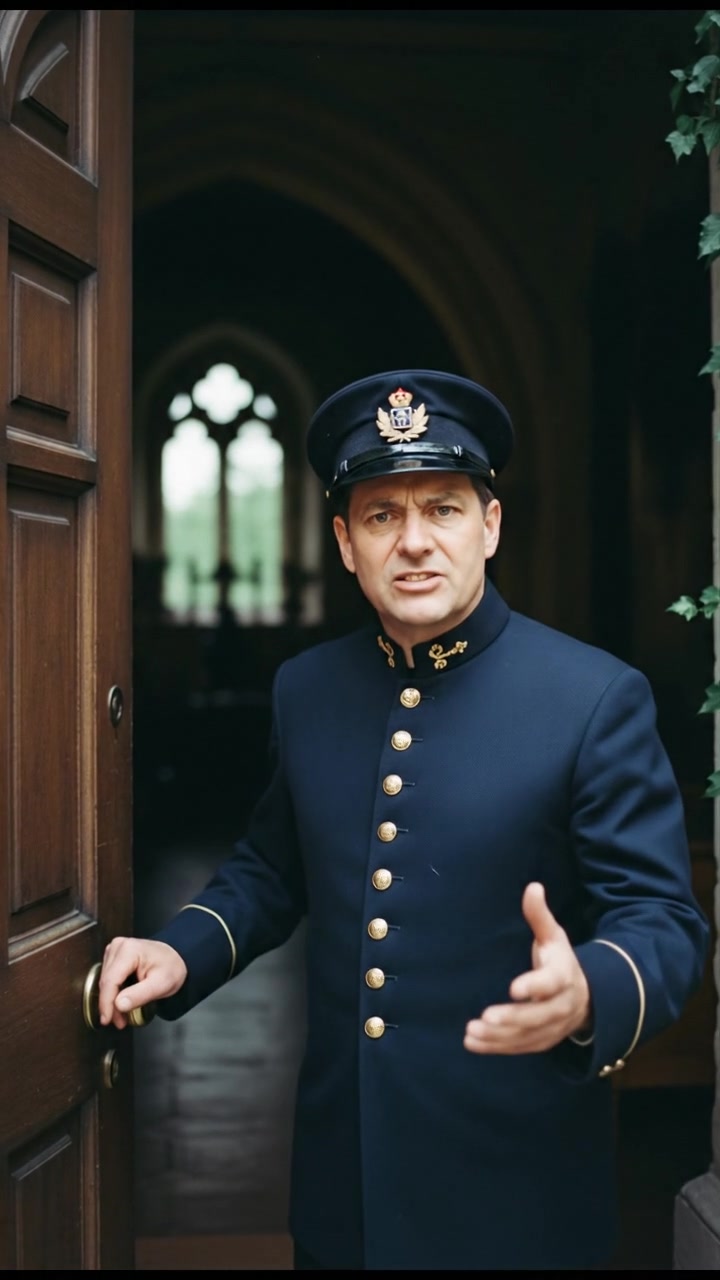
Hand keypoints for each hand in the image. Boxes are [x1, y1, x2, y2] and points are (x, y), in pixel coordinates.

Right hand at [98, 936, 187, 1029]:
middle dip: (110, 1005)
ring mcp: (115, 949)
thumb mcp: (161, 984)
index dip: (106, 1003)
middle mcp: (119, 946)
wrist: (176, 958)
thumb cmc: (171, 967)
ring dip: (110, 1001)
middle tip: (119, 1021)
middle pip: (106, 982)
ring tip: (122, 1014)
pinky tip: (120, 1002)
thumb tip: (118, 1005)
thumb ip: (139, 995)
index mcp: (129, 950)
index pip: (110, 981)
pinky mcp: (114, 955)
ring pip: (105, 981)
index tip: (107, 1019)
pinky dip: (112, 992)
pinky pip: (108, 978)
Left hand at [464, 882, 591, 1054]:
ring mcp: (553, 1028)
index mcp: (564, 976)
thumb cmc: (559, 960)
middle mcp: (561, 1006)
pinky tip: (472, 1043)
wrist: (586, 997)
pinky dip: (497, 1048)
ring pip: (527, 1036)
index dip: (534, 986)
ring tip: (471, 1032)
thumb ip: (539, 916)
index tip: (513, 988)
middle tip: (484, 1018)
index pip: (551, 983)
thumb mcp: (554, 936)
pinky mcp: (542, 1041)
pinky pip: (520, 1048)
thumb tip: (533, 886)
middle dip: (512, 1018)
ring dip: (499, 1037)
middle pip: (538, 1016)